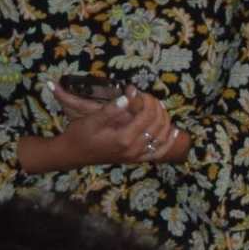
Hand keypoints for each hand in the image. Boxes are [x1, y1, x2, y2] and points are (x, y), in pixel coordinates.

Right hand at [48, 86, 185, 168]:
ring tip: (159, 107)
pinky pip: (159, 152)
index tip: (136, 90)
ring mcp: (136, 156)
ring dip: (165, 120)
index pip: (147, 115)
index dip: (146, 99)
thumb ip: (112, 108)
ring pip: (162, 137)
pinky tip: (175, 131)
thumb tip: (128, 95)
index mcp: (124, 138)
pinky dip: (169, 141)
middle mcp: (134, 149)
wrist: (74, 154)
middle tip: (147, 96)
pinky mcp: (136, 159)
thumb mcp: (92, 119)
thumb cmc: (81, 135)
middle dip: (156, 107)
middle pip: (158, 124)